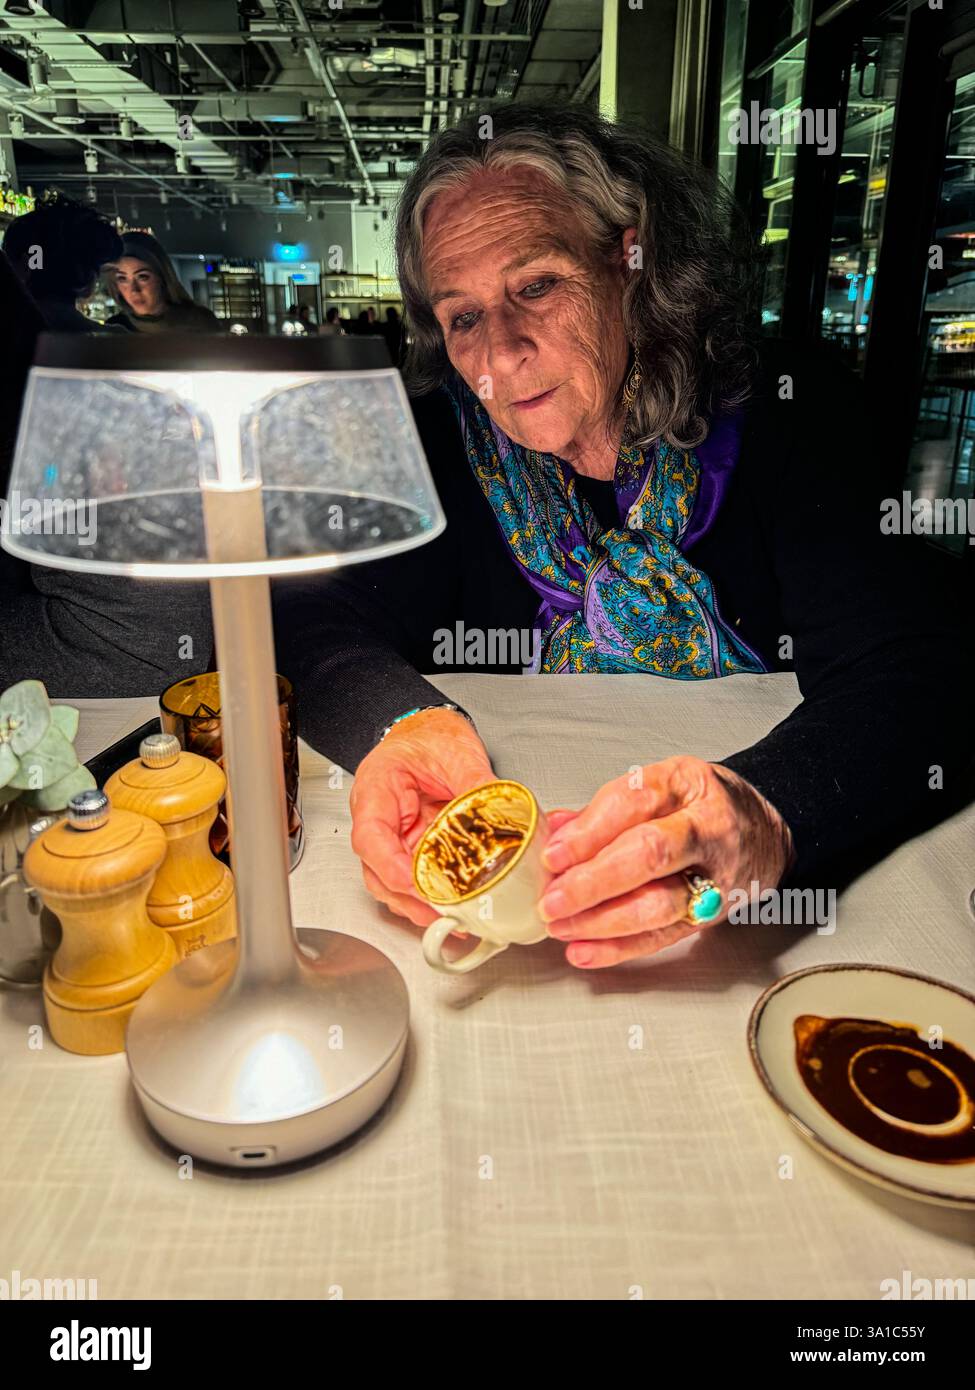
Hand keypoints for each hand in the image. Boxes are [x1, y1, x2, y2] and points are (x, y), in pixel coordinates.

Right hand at [349, 708, 494, 928]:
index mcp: (377, 790)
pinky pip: (415, 877)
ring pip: (393, 882)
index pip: (371, 837)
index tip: (414, 884)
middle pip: (377, 871)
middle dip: (408, 899)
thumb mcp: (456, 752)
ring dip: (419, 904)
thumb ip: (475, 783)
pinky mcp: (413, 846)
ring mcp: (395, 837)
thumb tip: (498, 812)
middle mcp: (379, 819)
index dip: (390, 867)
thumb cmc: (429, 736)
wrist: (429, 730)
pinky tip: (455, 906)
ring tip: (451, 918)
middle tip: (441, 914)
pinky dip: (431, 895)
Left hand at [537, 756, 793, 968]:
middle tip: (553, 898)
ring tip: (562, 926)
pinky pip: (664, 937)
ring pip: (659, 903)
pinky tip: (585, 950)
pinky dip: (620, 948)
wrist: (765, 832)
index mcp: (686, 783)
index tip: (553, 854)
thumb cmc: (703, 805)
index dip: (590, 831)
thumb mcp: (660, 786)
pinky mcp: (712, 916)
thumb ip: (604, 810)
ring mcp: (714, 876)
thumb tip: (553, 832)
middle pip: (651, 854)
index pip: (635, 803)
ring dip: (603, 921)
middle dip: (594, 881)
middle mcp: (706, 828)